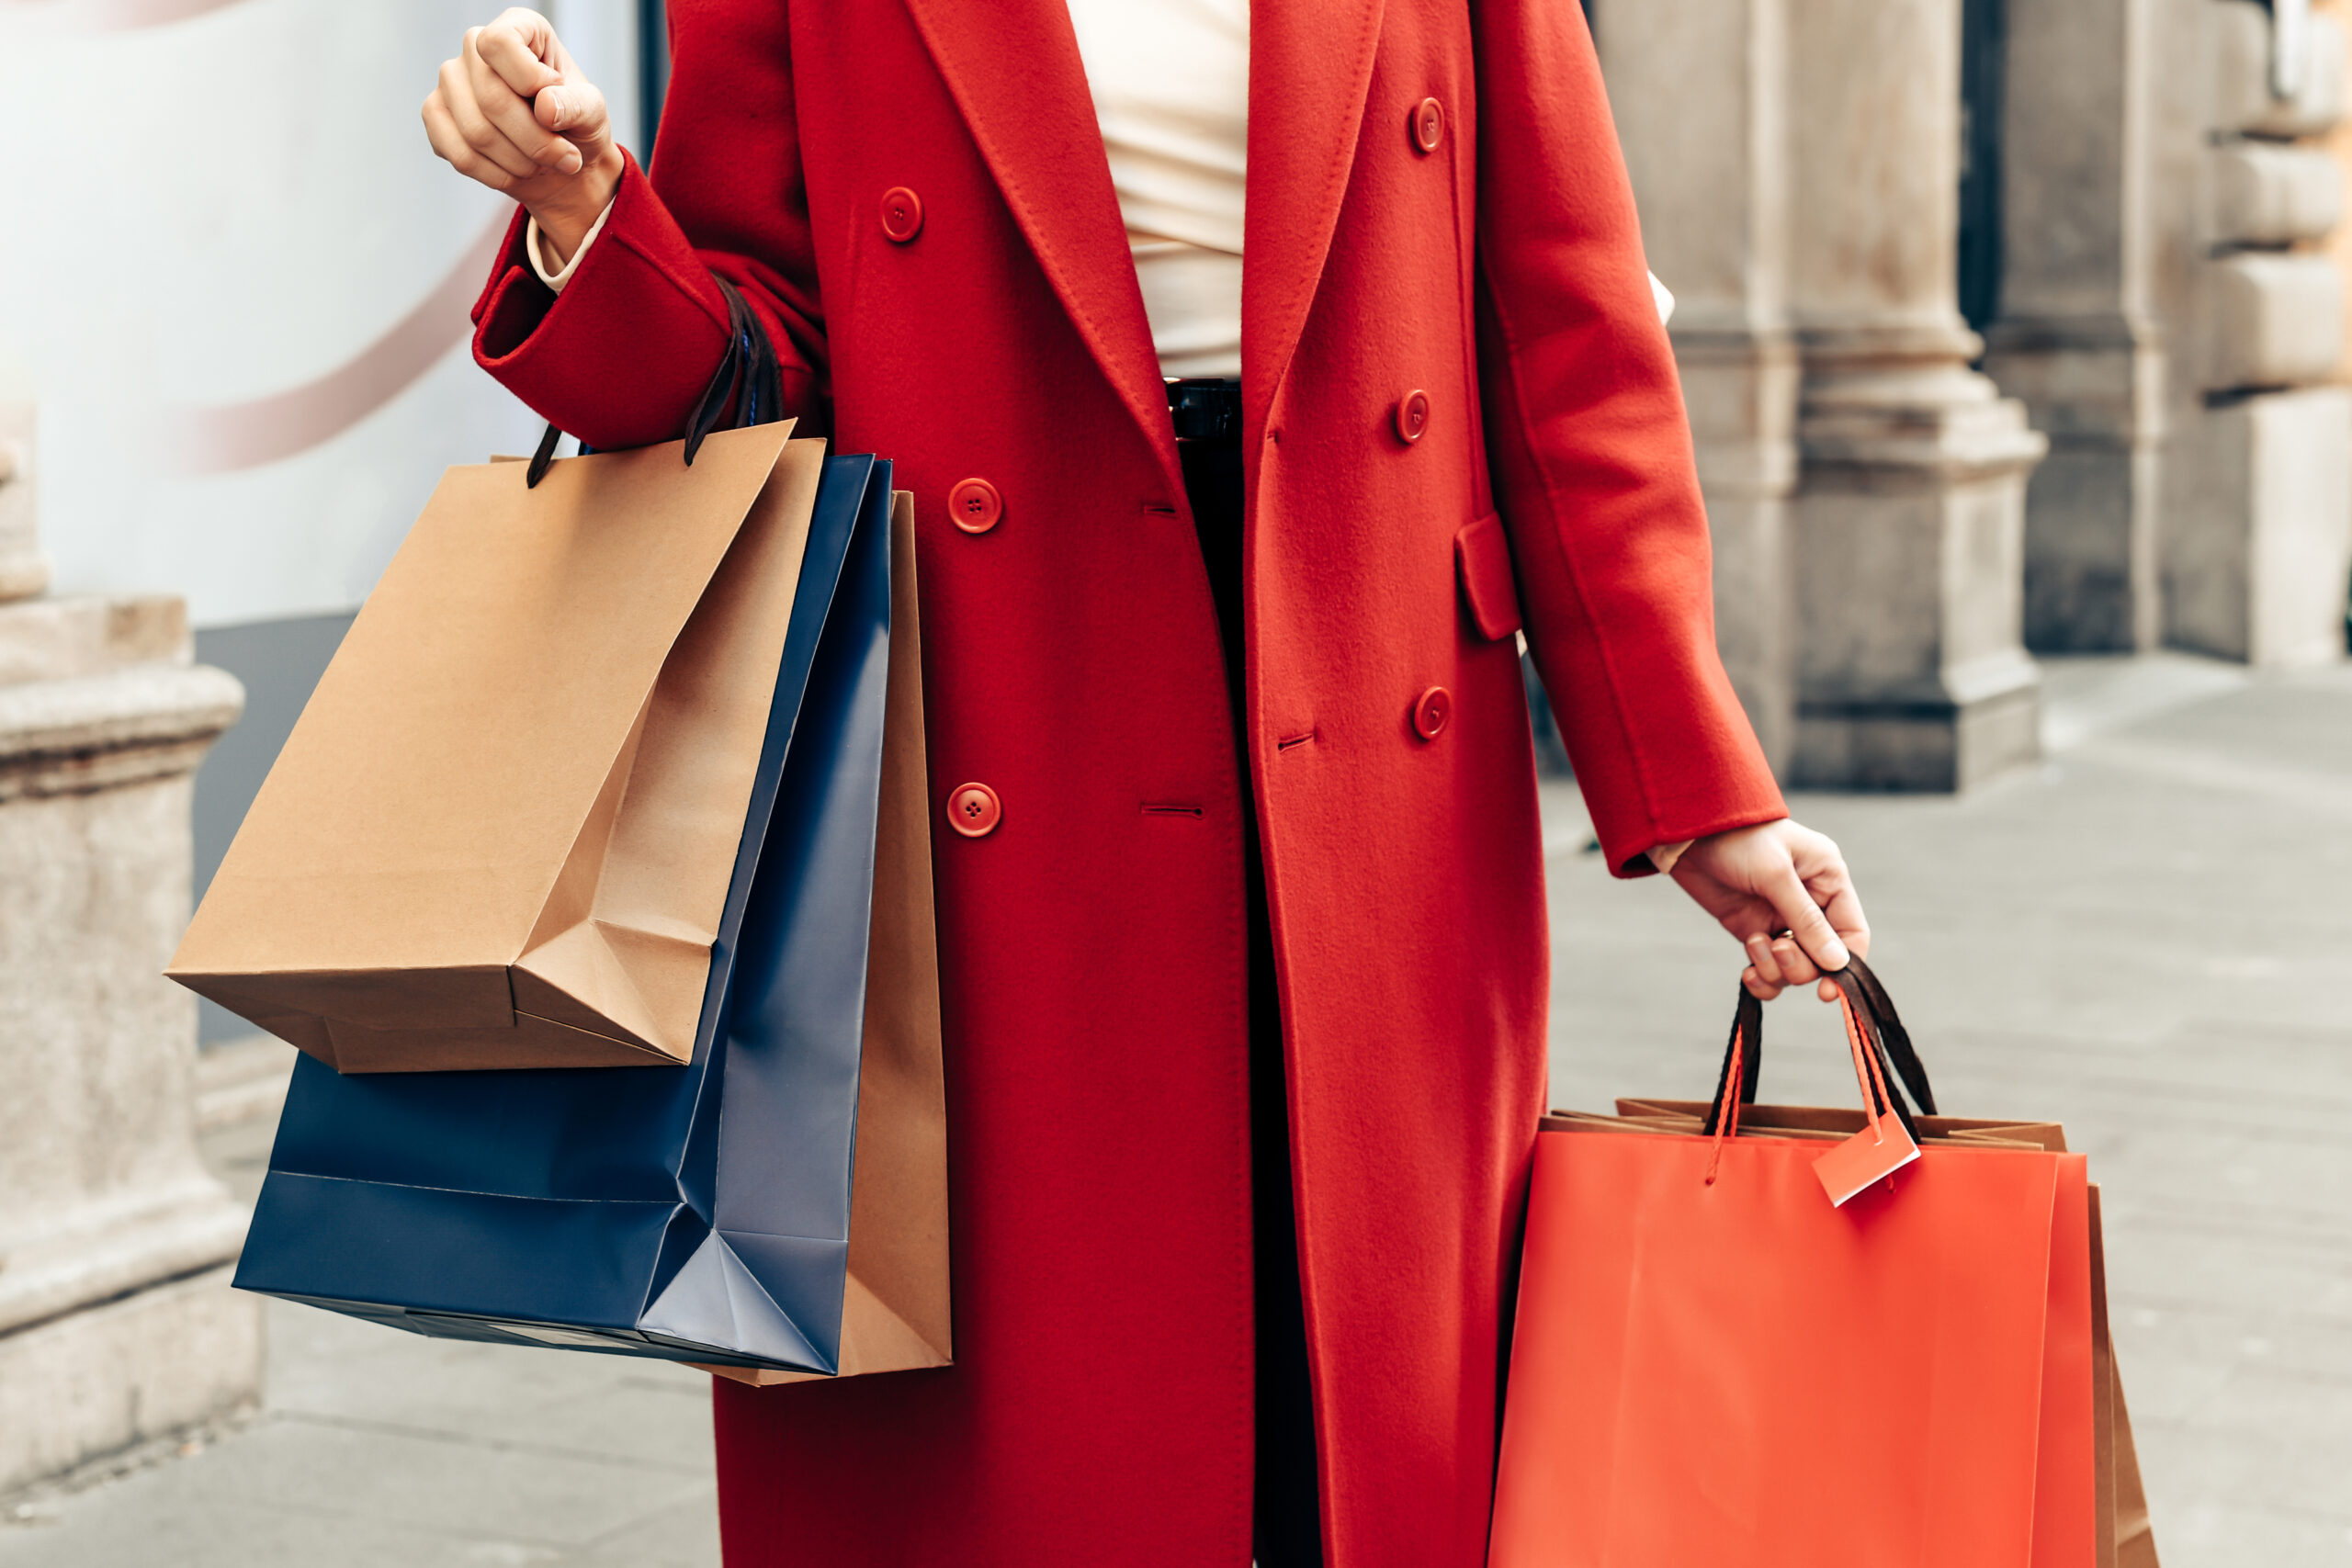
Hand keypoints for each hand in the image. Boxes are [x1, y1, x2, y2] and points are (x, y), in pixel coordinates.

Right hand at [423, 10, 622, 263]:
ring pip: (477, 133)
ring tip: (543, 164)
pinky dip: (497, 176)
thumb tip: (545, 106)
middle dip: (536, 142)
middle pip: (491, 98)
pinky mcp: (436, 116)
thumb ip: (576, 106)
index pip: (499, 43)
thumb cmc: (576, 126)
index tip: (555, 104)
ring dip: (521, 163)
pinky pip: (460, 155)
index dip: (528, 80)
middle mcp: (474, 48)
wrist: (561, 162)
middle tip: (566, 158)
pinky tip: (517, 172)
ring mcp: (450, 82)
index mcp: (518, 28)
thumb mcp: (592, 113)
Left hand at [1668, 820, 1869, 1002]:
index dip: (1845, 966)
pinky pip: (1769, 969)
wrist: (1687, 833)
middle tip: (1775, 947)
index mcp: (1828, 881)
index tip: (1826, 992)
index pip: (1853, 933)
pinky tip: (1746, 971)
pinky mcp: (1754, 931)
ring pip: (1795, 969)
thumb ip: (1806, 919)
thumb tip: (1837, 963)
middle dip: (1799, 964)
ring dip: (1775, 969)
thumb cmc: (1737, 839)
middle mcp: (1811, 903)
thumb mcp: (1774, 874)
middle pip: (1823, 959)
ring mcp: (1781, 920)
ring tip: (1753, 944)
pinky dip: (1761, 977)